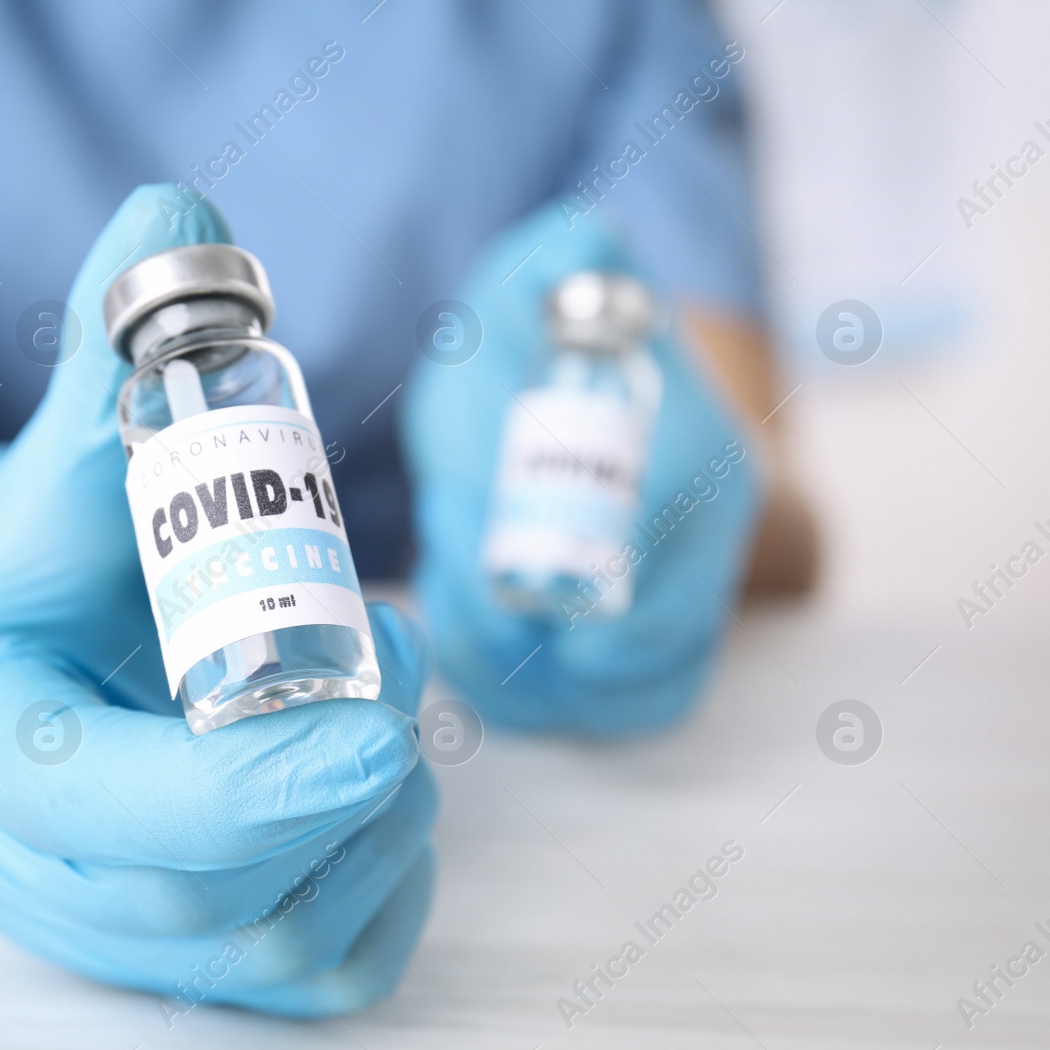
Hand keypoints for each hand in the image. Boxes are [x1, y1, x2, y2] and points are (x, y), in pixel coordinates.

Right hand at [0, 184, 436, 1015]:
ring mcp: (97, 930)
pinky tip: (380, 803)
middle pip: (201, 899)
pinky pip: (299, 981)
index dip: (250, 786)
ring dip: (372, 836)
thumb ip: (118, 353)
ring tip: (393, 722)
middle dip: (336, 793)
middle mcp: (26, 866)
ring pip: (266, 951)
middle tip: (403, 675)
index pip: (103, 814)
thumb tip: (182, 220)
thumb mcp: (54, 460)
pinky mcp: (168, 956)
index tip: (383, 722)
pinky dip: (379, 900)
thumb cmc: (20, 553)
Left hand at [401, 205, 763, 734]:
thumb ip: (564, 257)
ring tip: (448, 582)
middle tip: (454, 576)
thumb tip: (582, 238)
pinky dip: (509, 687)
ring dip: (505, 668)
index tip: (494, 582)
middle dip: (523, 644)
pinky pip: (583, 710)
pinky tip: (459, 615)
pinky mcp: (621, 647)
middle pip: (636, 665)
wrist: (540, 369)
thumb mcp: (540, 278)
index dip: (578, 611)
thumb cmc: (536, 329)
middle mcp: (700, 551)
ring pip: (607, 700)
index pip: (666, 589)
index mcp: (701, 469)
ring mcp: (668, 607)